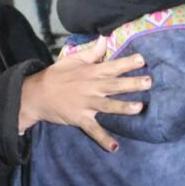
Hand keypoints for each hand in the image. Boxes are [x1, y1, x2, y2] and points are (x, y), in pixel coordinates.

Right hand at [19, 36, 150, 151]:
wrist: (36, 94)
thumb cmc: (57, 75)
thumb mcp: (73, 59)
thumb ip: (92, 51)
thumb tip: (105, 38)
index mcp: (91, 72)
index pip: (112, 66)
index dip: (127, 63)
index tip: (142, 59)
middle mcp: (91, 88)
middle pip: (114, 85)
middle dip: (131, 84)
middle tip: (149, 82)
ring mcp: (86, 104)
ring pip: (107, 106)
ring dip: (122, 107)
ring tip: (139, 108)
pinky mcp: (80, 119)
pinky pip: (93, 130)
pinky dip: (103, 139)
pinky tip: (114, 148)